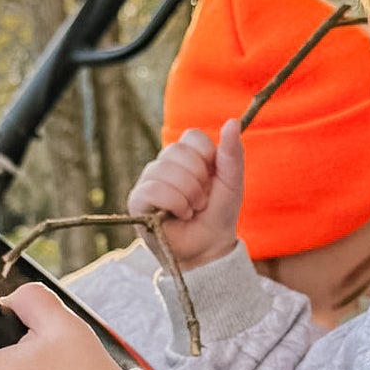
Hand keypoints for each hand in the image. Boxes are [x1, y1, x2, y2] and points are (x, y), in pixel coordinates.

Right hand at [127, 118, 244, 268]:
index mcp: (186, 156)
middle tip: (203, 200)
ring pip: (164, 170)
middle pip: (177, 151)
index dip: (208, 158)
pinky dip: (174, 203)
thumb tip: (232, 121)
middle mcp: (164, 165)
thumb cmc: (219, 214)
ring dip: (188, 194)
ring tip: (193, 210)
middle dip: (198, 180)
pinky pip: (152, 189)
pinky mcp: (137, 202)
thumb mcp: (232, 182)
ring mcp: (148, 182)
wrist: (209, 248)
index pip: (192, 137)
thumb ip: (232, 154)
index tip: (213, 178)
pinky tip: (181, 215)